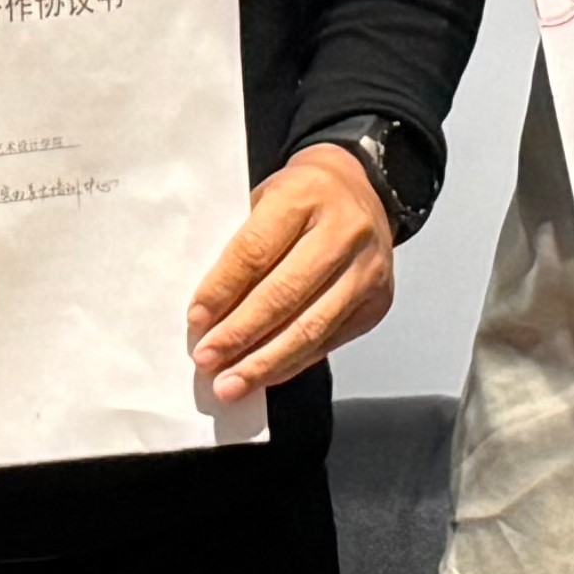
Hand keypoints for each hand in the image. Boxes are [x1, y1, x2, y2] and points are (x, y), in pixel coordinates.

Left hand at [193, 143, 397, 403]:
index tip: (196, 320)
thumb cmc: (302, 197)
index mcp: (305, 196)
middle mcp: (344, 232)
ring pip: (310, 327)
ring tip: (231, 384)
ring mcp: (367, 270)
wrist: (361, 189)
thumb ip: (243, 249)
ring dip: (264, 362)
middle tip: (207, 358)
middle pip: (284, 294)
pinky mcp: (377, 302)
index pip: (256, 251)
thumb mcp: (266, 200)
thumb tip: (210, 314)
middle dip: (239, 334)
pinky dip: (291, 363)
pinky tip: (264, 374)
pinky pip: (328, 341)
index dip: (222, 290)